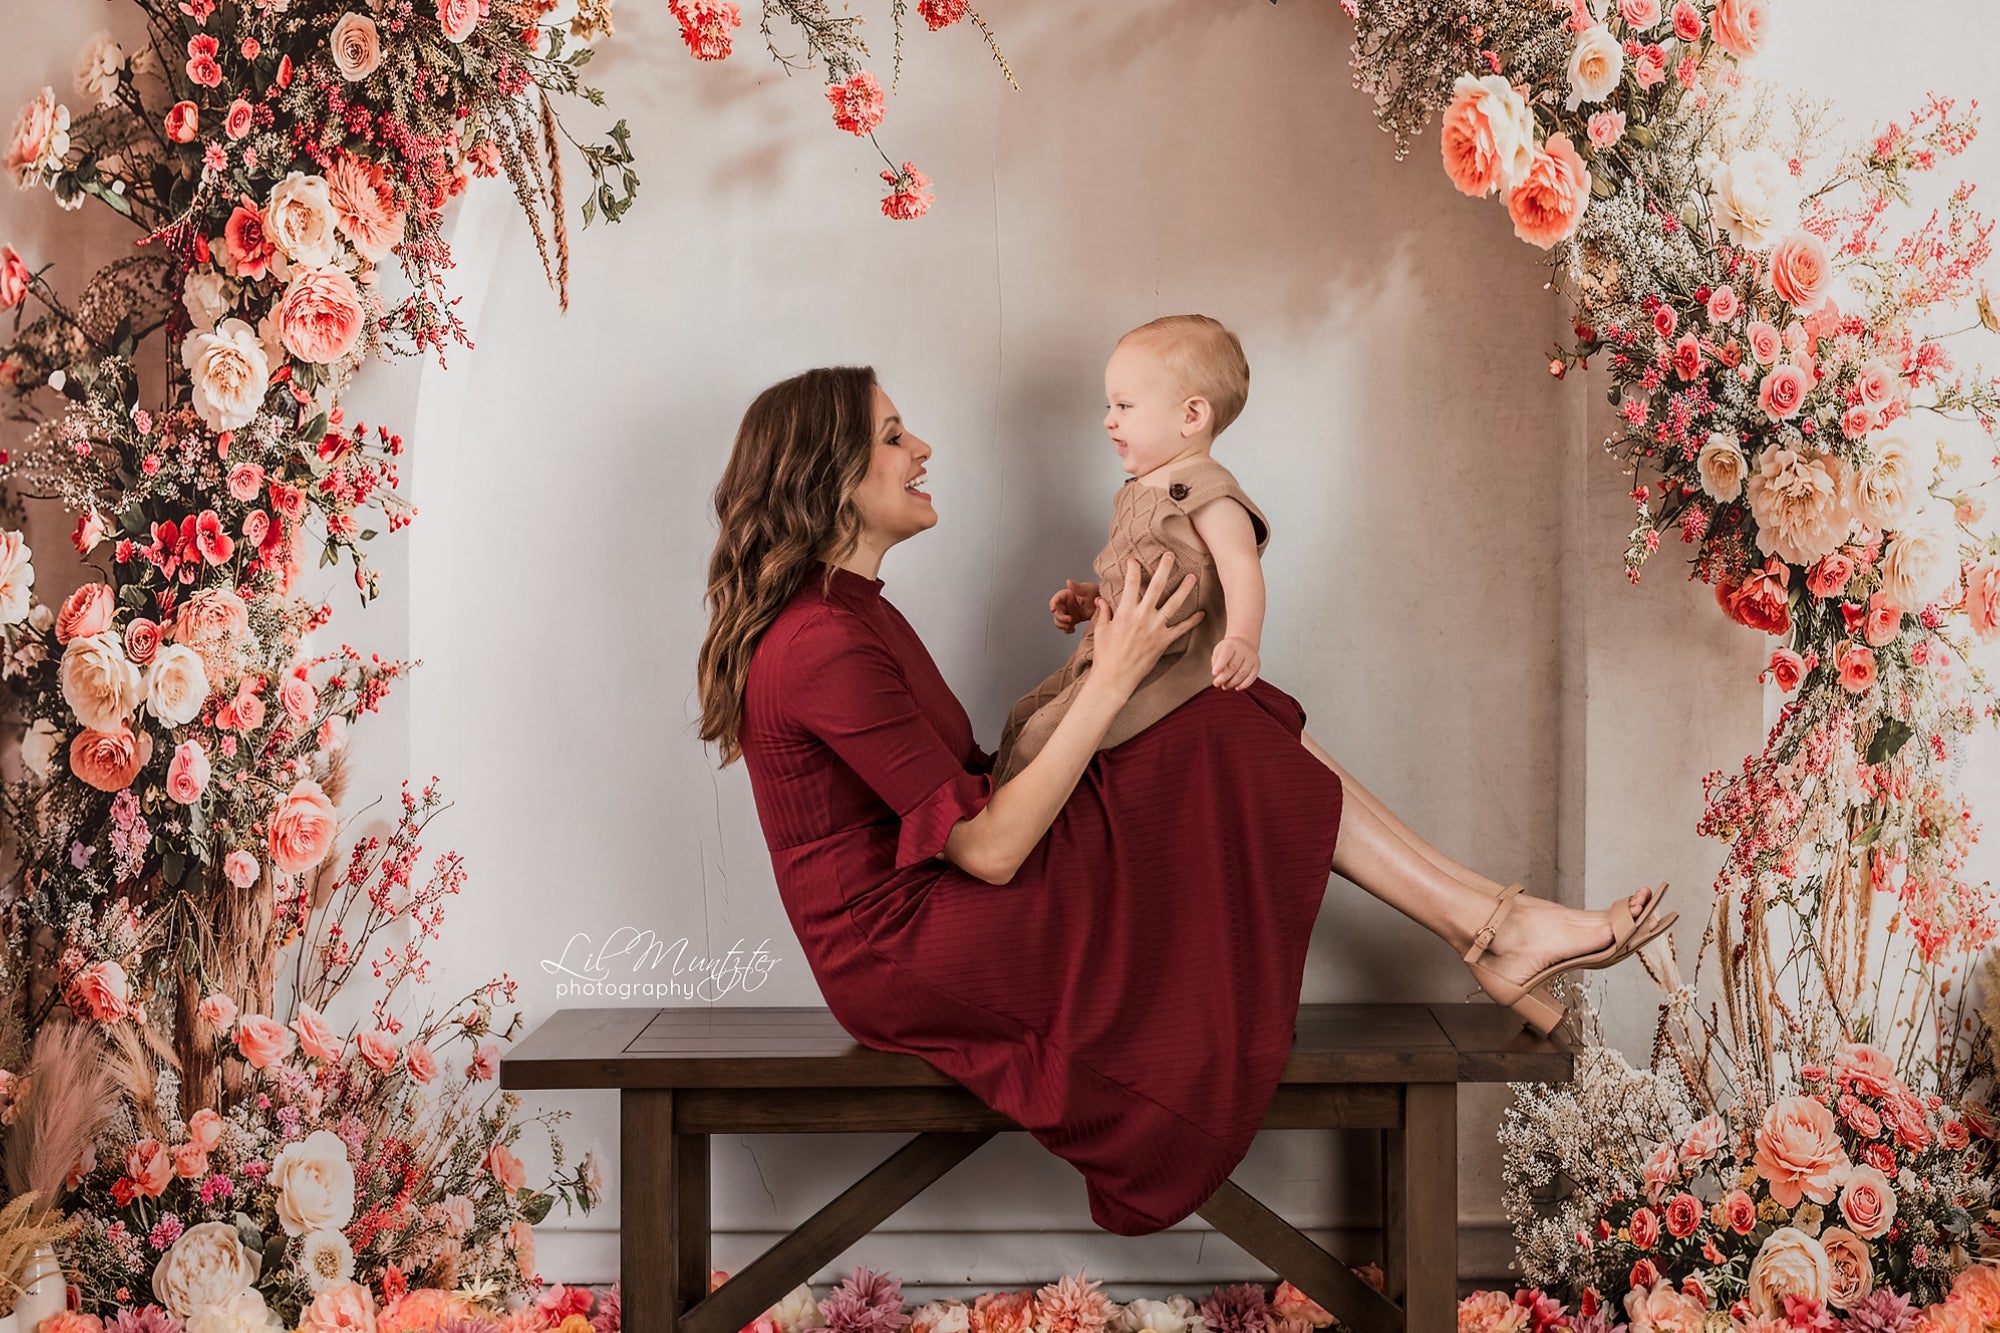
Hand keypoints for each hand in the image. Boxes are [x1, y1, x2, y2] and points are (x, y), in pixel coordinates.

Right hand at [1049, 579, 1100, 633]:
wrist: (1106, 604)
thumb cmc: (1097, 593)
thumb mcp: (1088, 590)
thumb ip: (1077, 587)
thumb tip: (1068, 582)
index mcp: (1068, 595)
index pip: (1057, 598)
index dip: (1053, 603)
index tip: (1053, 609)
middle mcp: (1066, 604)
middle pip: (1057, 612)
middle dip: (1061, 618)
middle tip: (1070, 620)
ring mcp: (1069, 612)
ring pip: (1059, 620)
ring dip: (1062, 625)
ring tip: (1070, 626)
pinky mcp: (1073, 620)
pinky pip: (1066, 626)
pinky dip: (1067, 629)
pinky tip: (1072, 629)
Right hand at [1088, 554, 1202, 695]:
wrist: (1115, 678)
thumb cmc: (1106, 656)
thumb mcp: (1101, 631)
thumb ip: (1104, 613)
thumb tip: (1102, 600)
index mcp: (1125, 611)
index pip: (1131, 583)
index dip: (1133, 569)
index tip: (1135, 560)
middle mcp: (1142, 616)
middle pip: (1156, 587)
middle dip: (1164, 569)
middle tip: (1171, 556)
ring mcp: (1155, 628)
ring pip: (1173, 604)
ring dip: (1184, 589)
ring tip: (1192, 577)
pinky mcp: (1163, 642)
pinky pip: (1181, 629)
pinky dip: (1192, 621)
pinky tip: (1201, 613)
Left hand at [1211, 636, 1259, 689]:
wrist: (1245, 643)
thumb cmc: (1229, 649)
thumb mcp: (1219, 650)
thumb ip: (1216, 661)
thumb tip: (1218, 675)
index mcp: (1232, 644)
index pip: (1225, 656)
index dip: (1219, 665)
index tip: (1214, 673)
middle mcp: (1243, 650)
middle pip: (1233, 667)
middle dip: (1224, 678)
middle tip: (1216, 683)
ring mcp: (1251, 658)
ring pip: (1242, 674)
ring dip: (1232, 683)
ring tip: (1225, 686)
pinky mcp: (1257, 665)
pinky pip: (1251, 678)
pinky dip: (1244, 685)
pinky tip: (1237, 687)